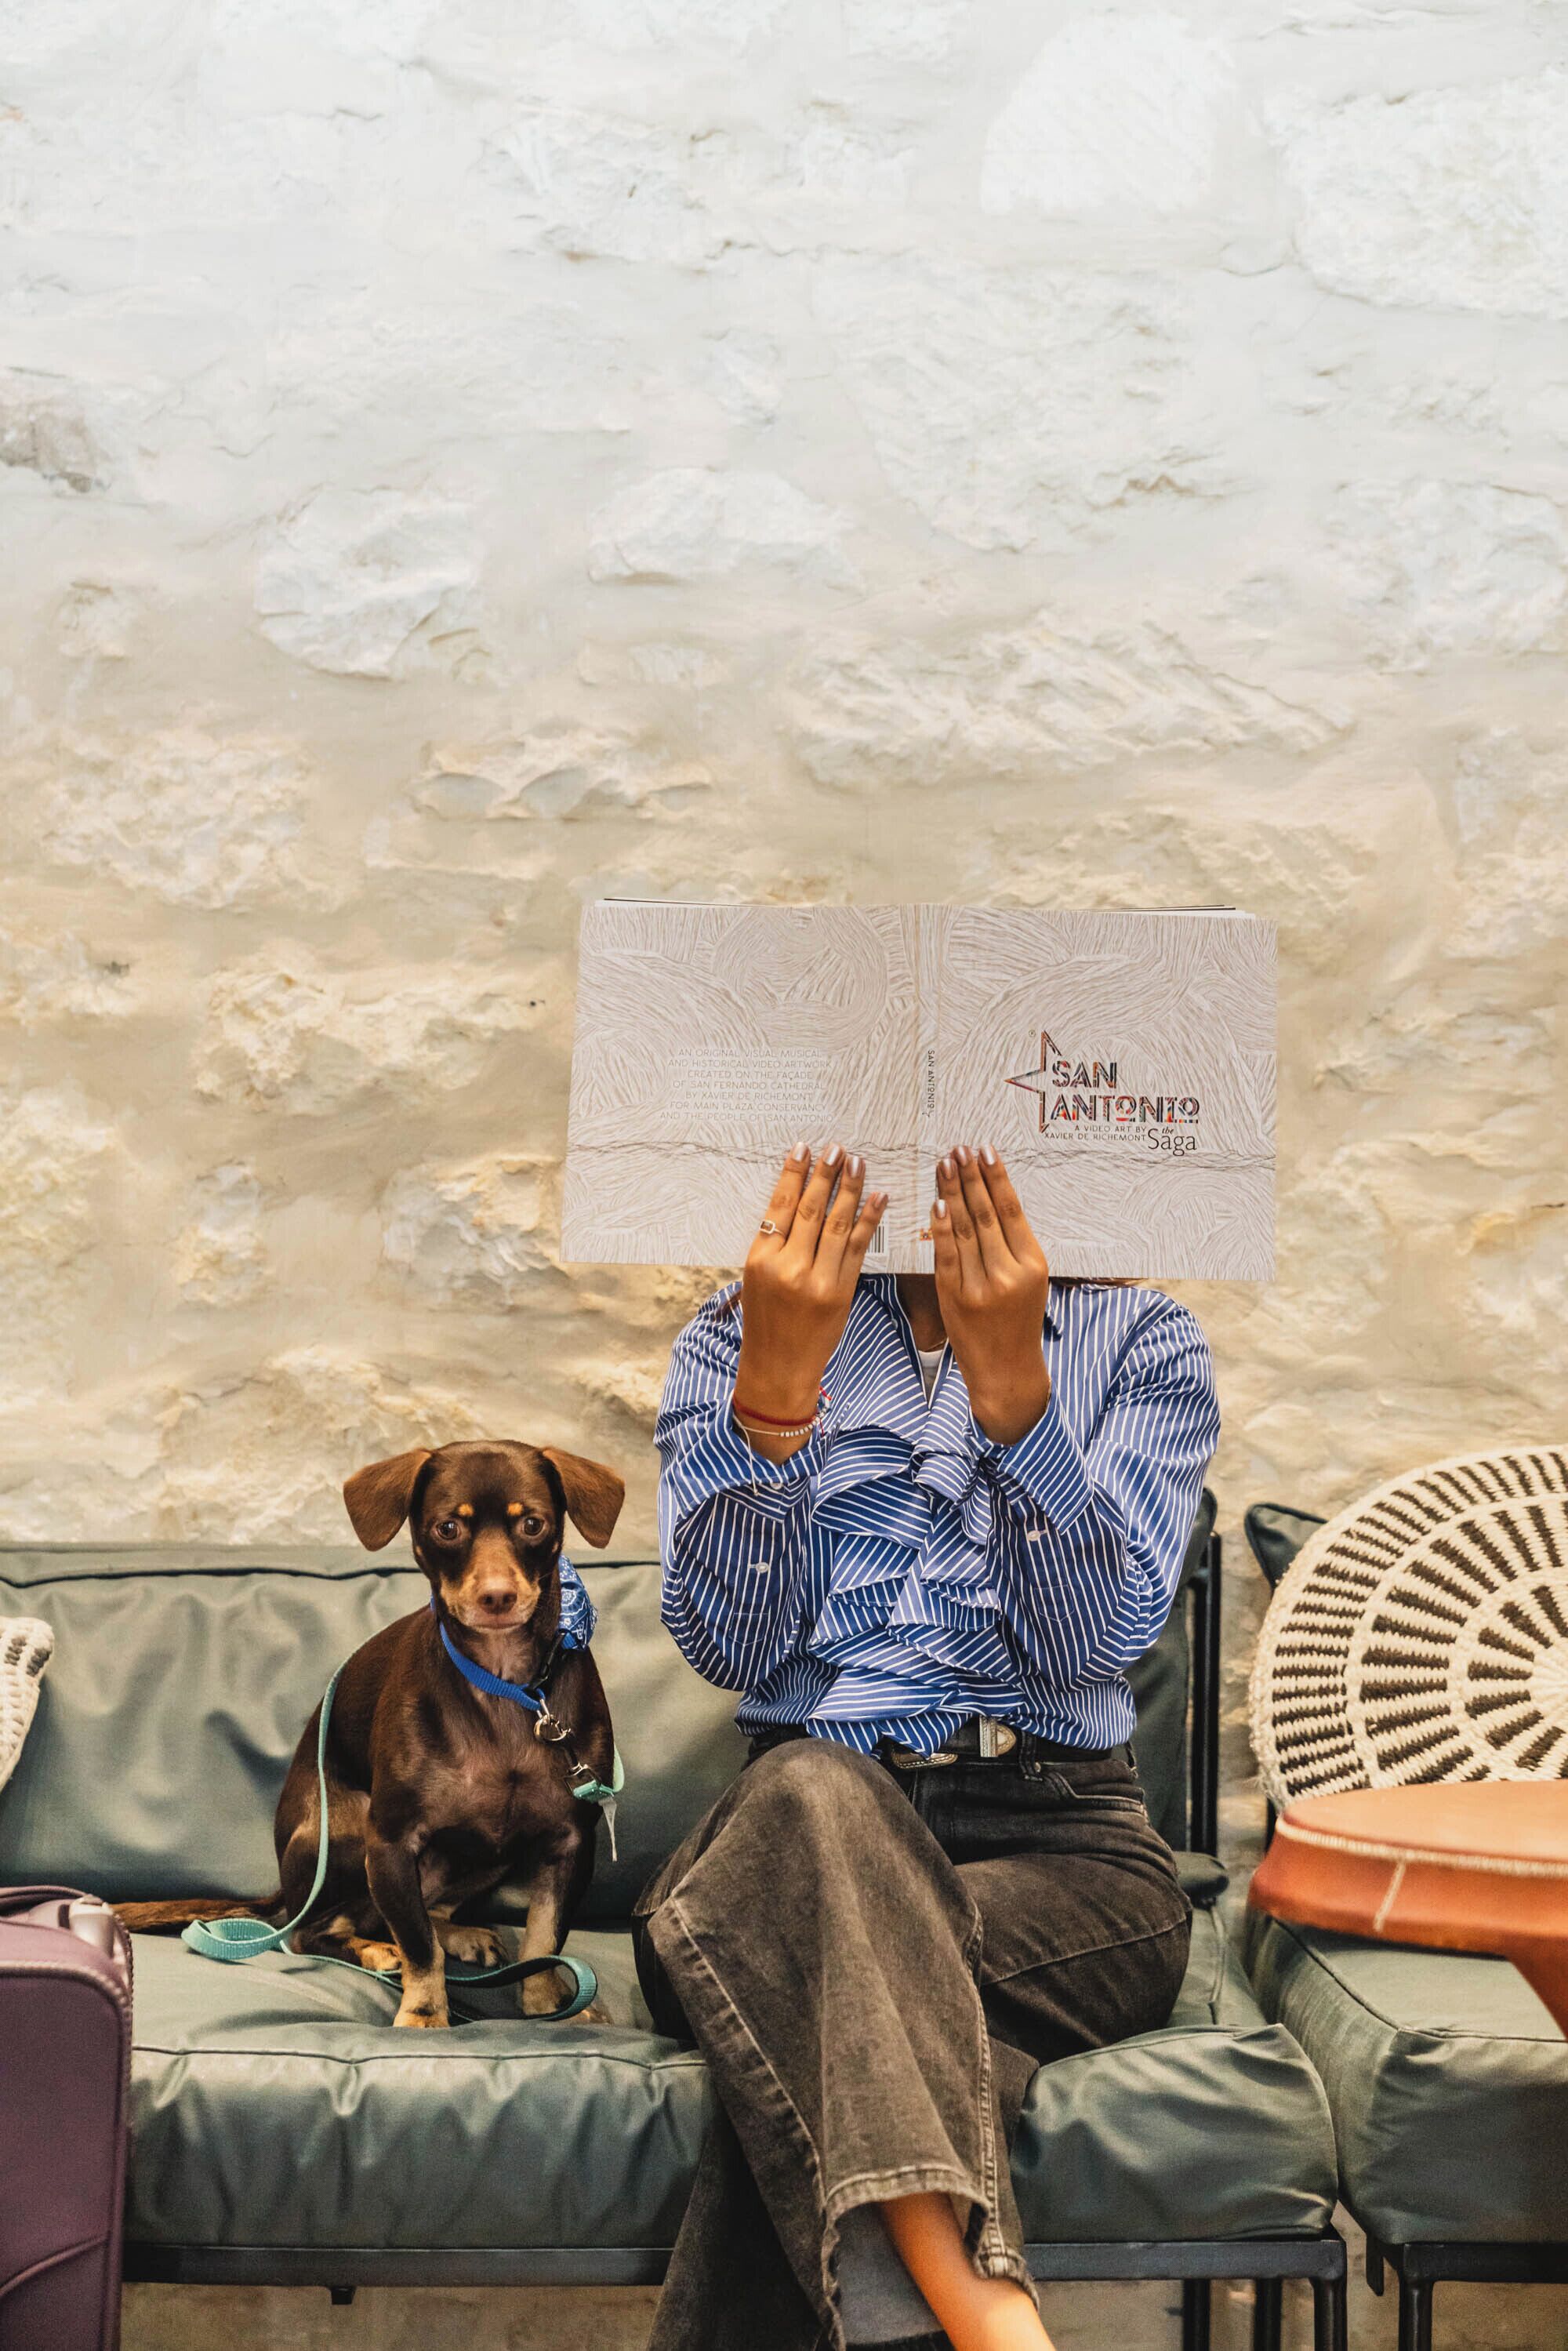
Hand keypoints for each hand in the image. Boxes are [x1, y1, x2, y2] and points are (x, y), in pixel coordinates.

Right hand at [734, 1144, 886, 1458]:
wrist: (778, 1367)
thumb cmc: (764, 1322)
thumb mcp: (755, 1279)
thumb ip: (773, 1244)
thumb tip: (795, 1202)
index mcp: (760, 1259)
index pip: (780, 1206)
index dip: (793, 1175)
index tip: (804, 1149)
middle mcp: (788, 1267)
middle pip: (810, 1210)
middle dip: (825, 1174)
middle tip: (837, 1148)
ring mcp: (816, 1280)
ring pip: (836, 1224)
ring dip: (850, 1190)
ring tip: (858, 1163)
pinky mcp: (841, 1292)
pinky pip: (858, 1249)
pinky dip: (869, 1220)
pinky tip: (878, 1197)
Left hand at [930, 1145, 1050, 1445]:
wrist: (1007, 1370)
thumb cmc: (1017, 1321)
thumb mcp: (1031, 1283)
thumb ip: (1014, 1246)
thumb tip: (992, 1198)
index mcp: (1033, 1265)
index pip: (1012, 1210)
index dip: (996, 1177)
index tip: (984, 1151)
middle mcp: (1009, 1273)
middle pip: (987, 1214)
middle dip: (970, 1178)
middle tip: (959, 1148)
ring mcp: (981, 1286)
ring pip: (965, 1229)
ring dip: (952, 1192)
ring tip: (945, 1164)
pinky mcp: (955, 1298)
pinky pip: (945, 1255)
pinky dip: (940, 1227)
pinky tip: (936, 1203)